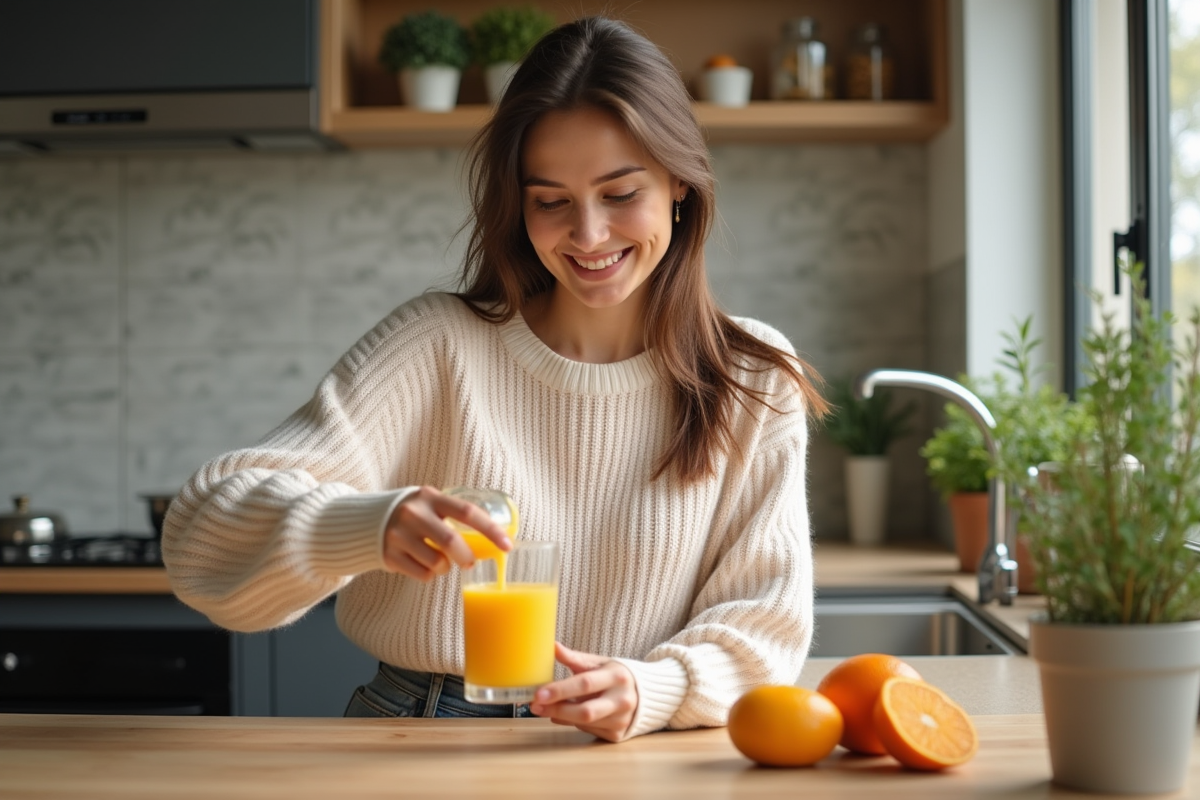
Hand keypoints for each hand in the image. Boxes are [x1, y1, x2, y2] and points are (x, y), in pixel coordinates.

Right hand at [381, 486, 510, 580]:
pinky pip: (422, 575)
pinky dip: (429, 575)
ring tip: (439, 560)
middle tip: (469, 562)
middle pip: (450, 542)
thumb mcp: (431, 505)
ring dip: (445, 568)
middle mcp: (413, 514)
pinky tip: (422, 564)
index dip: (490, 530)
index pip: (467, 512)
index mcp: (430, 497)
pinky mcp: (388, 555)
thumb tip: (491, 541)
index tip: (507, 546)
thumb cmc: (414, 515)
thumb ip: (454, 516)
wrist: (366, 521)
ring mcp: (398, 535)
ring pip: (437, 563)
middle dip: (466, 557)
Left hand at [529, 642, 637, 741]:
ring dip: (561, 717)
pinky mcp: (618, 734)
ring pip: (585, 723)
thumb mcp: (599, 663)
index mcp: (617, 676)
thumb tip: (552, 646)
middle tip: (535, 706)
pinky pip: (589, 731)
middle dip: (557, 709)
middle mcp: (622, 700)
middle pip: (585, 710)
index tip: (539, 693)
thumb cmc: (615, 675)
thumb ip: (575, 658)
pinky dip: (573, 723)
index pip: (586, 684)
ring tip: (545, 708)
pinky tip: (565, 716)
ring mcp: (622, 719)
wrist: (647, 694)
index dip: (561, 690)